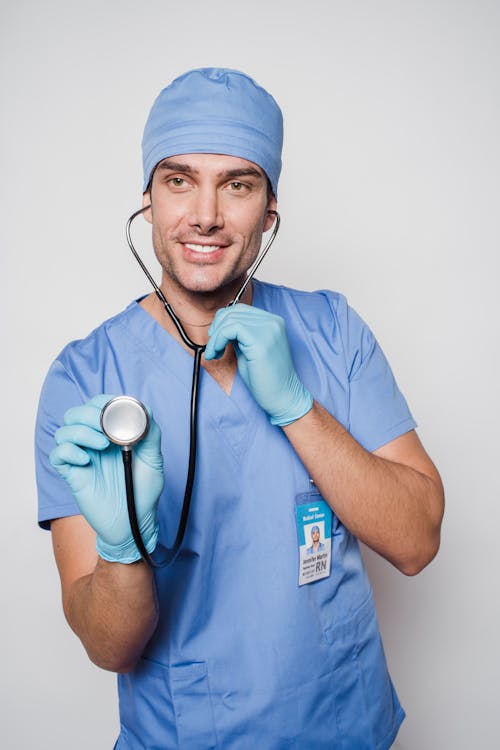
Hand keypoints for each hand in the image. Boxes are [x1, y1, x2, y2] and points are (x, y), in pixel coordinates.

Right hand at [50, 394, 163, 563]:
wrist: (135, 521)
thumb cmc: (143, 490)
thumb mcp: (153, 459)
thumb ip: (150, 433)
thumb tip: (144, 410)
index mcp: (111, 433)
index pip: (97, 405)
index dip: (103, 402)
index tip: (117, 412)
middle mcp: (93, 442)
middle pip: (76, 413)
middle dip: (90, 415)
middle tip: (108, 429)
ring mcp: (82, 457)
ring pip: (63, 431)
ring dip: (81, 432)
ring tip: (103, 445)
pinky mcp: (73, 474)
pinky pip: (58, 455)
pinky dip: (69, 452)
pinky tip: (87, 461)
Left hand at [205, 304, 312, 425]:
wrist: (283, 397)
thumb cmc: (266, 378)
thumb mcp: (250, 349)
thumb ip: (239, 335)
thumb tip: (220, 326)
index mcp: (273, 322)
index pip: (240, 309)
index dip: (222, 322)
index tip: (216, 339)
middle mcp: (273, 322)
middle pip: (233, 311)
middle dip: (216, 328)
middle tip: (212, 347)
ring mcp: (268, 330)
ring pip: (230, 319)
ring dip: (215, 337)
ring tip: (214, 353)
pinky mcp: (260, 341)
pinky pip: (230, 329)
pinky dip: (218, 340)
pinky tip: (217, 354)